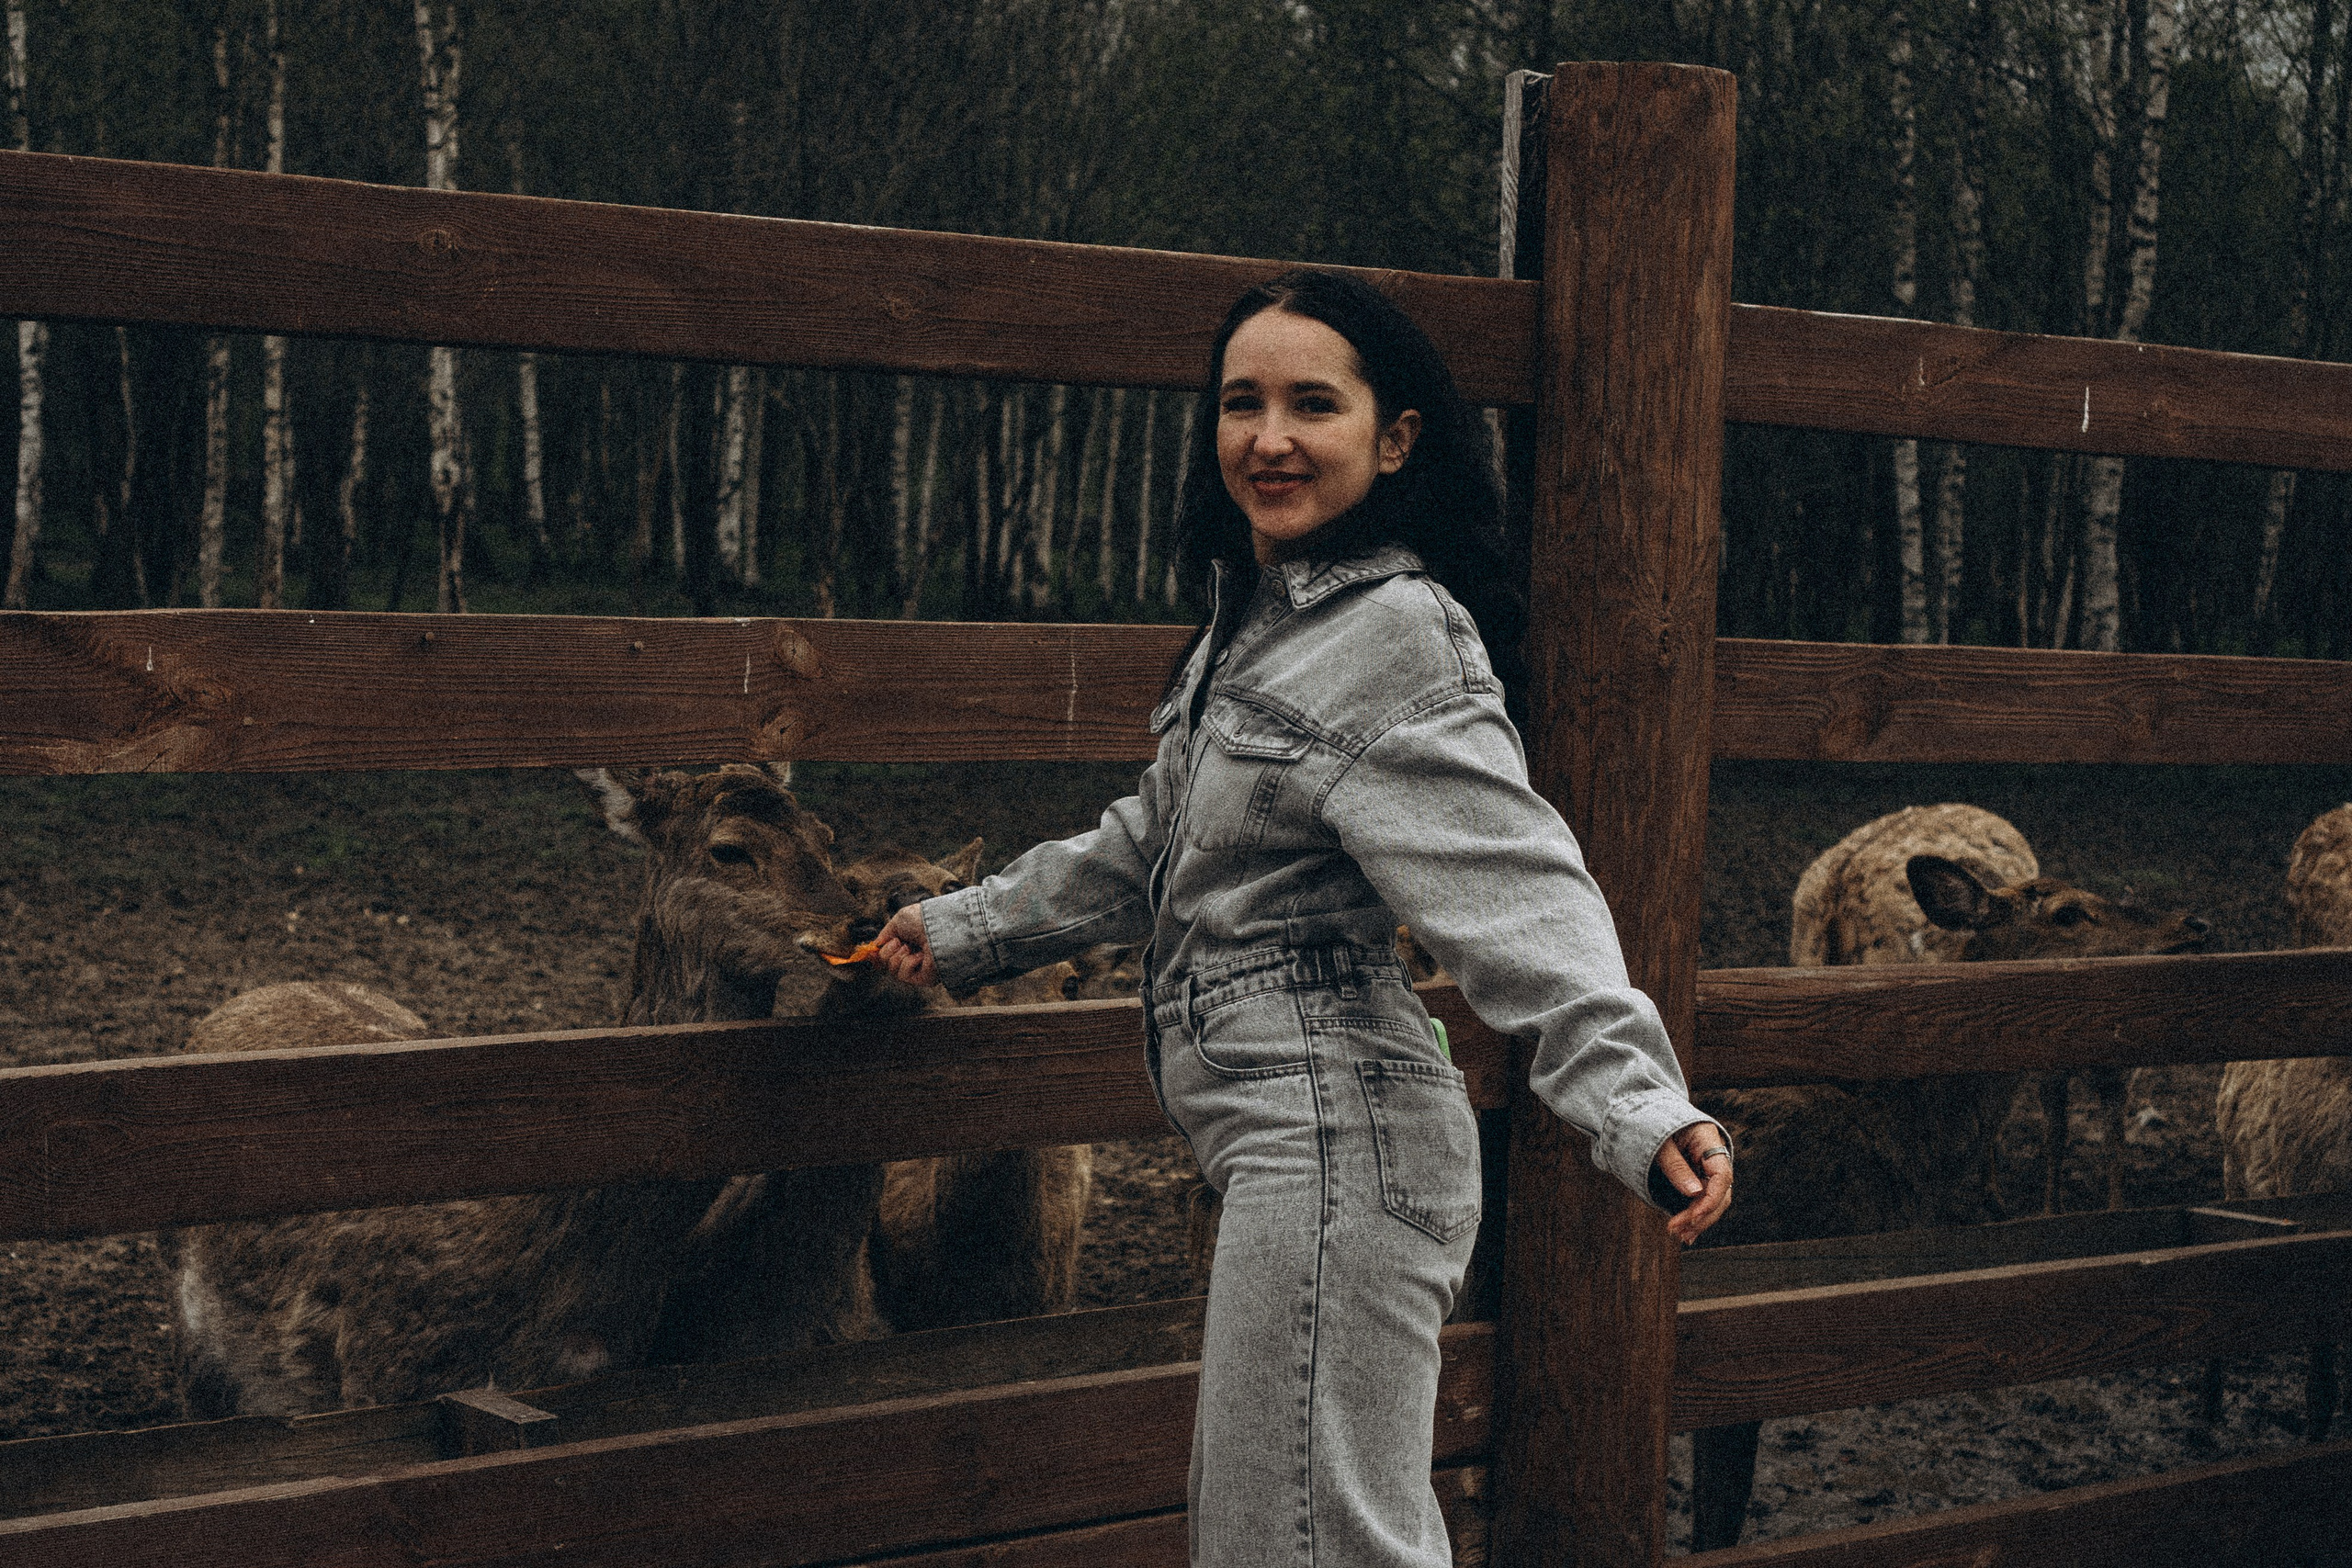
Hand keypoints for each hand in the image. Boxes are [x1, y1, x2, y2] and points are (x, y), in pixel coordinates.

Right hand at [874, 903, 937, 987]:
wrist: (938, 926)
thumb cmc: (922, 919)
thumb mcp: (898, 921)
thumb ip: (885, 935)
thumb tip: (876, 947)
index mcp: (910, 942)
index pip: (890, 953)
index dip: (880, 952)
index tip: (874, 949)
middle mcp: (915, 955)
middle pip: (887, 963)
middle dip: (888, 951)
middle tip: (899, 942)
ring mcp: (919, 968)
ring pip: (892, 970)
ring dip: (897, 956)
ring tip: (910, 947)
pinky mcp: (924, 978)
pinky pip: (903, 976)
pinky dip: (908, 963)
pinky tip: (920, 956)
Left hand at [1658, 1121, 1732, 1245]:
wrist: (1647, 1114)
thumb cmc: (1652, 1123)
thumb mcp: (1659, 1143)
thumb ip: (1676, 1166)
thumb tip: (1694, 1194)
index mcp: (1708, 1140)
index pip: (1721, 1175)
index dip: (1711, 1199)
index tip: (1693, 1216)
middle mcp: (1714, 1156)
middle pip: (1720, 1192)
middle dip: (1701, 1215)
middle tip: (1678, 1230)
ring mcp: (1708, 1168)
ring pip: (1714, 1200)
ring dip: (1699, 1220)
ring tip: (1681, 1236)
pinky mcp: (1699, 1178)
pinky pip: (1703, 1200)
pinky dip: (1696, 1217)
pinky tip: (1687, 1233)